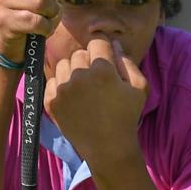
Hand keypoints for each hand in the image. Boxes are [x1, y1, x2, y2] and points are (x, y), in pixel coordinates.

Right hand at [0, 0, 73, 62]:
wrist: (13, 44)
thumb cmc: (32, 17)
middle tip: (54, 5)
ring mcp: (4, 0)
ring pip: (40, 1)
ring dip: (51, 14)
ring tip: (48, 19)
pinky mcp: (4, 19)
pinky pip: (35, 21)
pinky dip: (45, 28)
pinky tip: (42, 30)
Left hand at [43, 38, 147, 162]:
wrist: (108, 148)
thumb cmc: (127, 117)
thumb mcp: (139, 87)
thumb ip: (127, 61)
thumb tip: (114, 43)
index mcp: (102, 69)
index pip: (97, 42)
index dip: (103, 50)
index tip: (105, 61)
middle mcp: (79, 75)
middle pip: (79, 54)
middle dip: (88, 61)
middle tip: (96, 80)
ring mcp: (62, 89)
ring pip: (63, 65)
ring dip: (72, 71)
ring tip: (83, 87)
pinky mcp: (51, 102)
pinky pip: (52, 81)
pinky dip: (60, 86)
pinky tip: (72, 97)